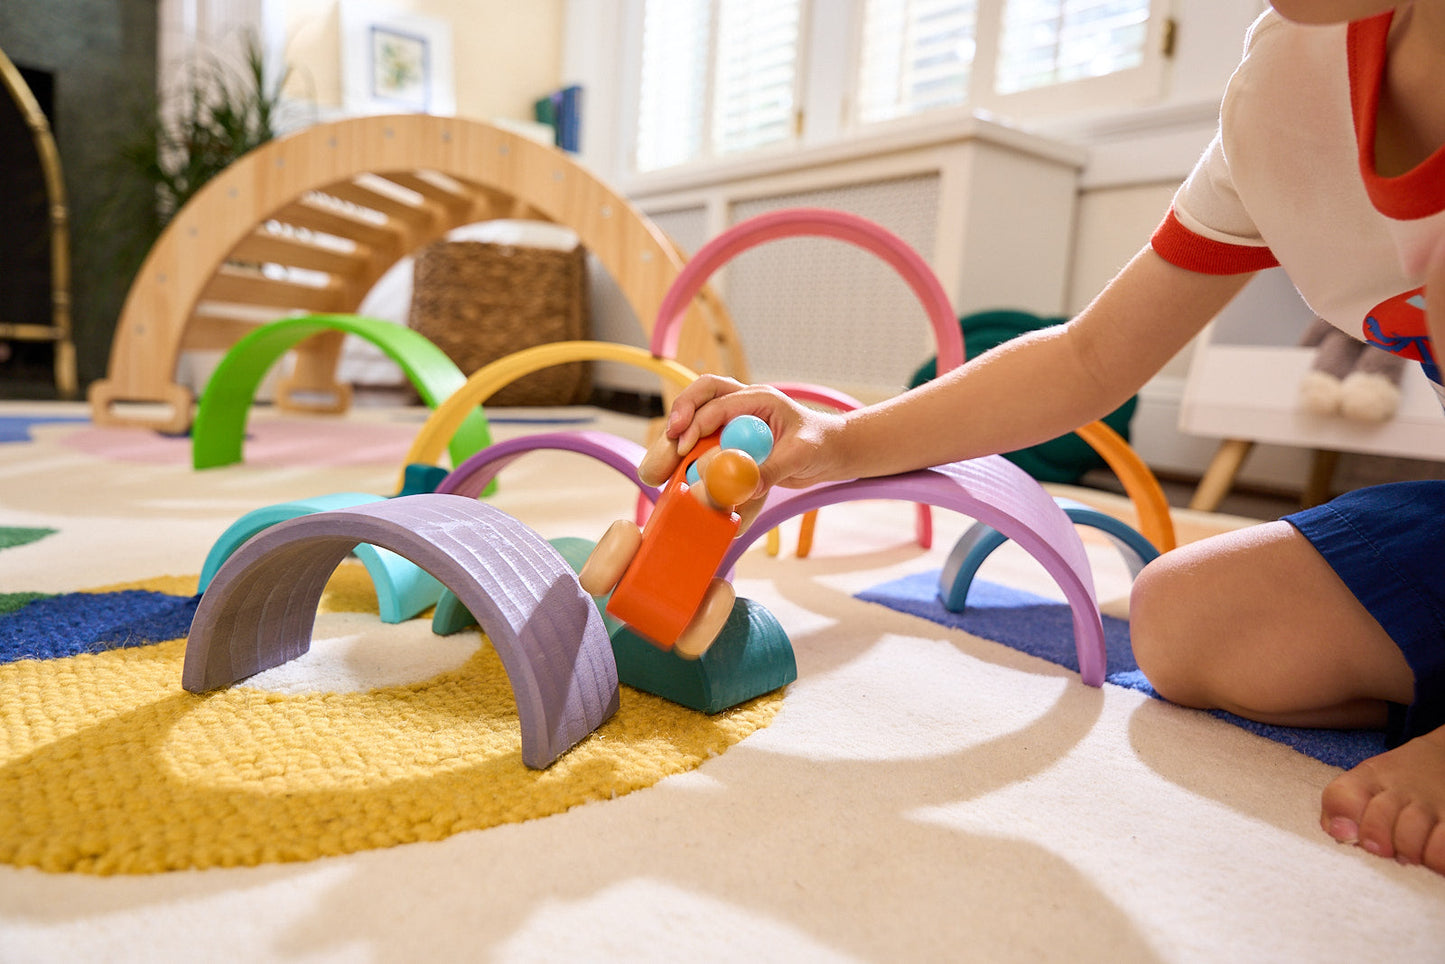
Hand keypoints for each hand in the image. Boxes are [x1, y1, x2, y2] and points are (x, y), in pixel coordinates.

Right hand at [642, 375, 849, 494]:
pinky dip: (691, 463)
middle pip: (696, 404)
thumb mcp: (801, 455)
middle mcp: (740, 407)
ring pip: (693, 425)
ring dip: (676, 444)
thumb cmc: (820, 445)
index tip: (684, 446)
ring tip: (657, 472)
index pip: (717, 401)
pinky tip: (679, 480)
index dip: (696, 422)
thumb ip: (772, 468)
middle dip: (675, 425)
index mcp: (757, 398)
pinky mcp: (729, 442)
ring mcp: (732, 424)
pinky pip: (703, 448)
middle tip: (662, 451)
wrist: (829, 452)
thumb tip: (743, 487)